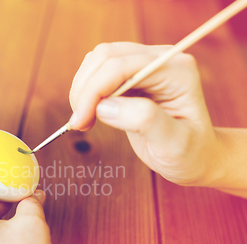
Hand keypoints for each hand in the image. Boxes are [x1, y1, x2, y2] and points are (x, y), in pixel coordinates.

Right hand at [68, 42, 219, 185]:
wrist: (195, 156)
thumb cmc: (189, 152)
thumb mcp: (173, 143)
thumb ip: (144, 120)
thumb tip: (104, 106)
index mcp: (176, 70)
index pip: (121, 66)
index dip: (94, 90)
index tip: (80, 121)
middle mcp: (160, 59)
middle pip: (105, 56)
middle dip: (85, 89)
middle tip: (79, 123)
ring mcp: (144, 64)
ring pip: (97, 61)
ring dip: (82, 90)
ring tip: (84, 121)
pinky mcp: (130, 75)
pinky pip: (98, 71)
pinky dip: (86, 91)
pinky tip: (90, 114)